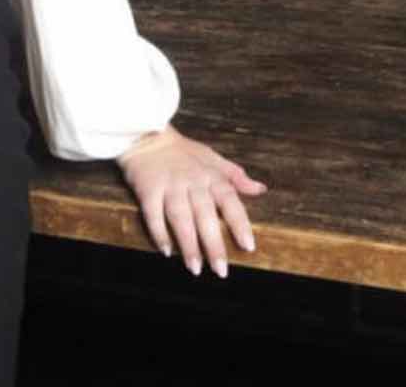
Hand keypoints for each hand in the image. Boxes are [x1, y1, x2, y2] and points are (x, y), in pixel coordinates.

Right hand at [115, 122, 267, 277]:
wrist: (145, 136)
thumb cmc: (181, 150)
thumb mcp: (211, 157)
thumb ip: (235, 175)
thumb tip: (260, 189)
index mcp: (210, 175)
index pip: (229, 200)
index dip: (239, 223)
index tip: (248, 246)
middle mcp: (191, 181)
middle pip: (204, 215)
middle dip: (213, 244)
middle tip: (221, 270)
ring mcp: (168, 185)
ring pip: (180, 217)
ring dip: (188, 244)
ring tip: (195, 268)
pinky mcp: (147, 189)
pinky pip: (153, 214)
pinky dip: (158, 233)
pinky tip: (166, 250)